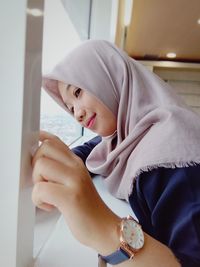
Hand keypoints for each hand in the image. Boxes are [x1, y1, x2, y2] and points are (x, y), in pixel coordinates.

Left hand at [32, 131, 120, 253]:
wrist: (103, 227)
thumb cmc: (85, 206)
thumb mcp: (75, 180)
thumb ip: (60, 168)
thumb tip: (37, 162)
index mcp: (76, 162)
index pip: (55, 140)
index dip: (40, 140)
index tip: (32, 145)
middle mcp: (76, 166)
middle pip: (44, 149)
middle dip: (36, 165)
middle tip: (44, 182)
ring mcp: (75, 179)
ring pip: (40, 166)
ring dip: (38, 183)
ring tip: (48, 194)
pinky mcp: (71, 197)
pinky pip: (41, 189)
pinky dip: (39, 200)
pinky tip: (51, 206)